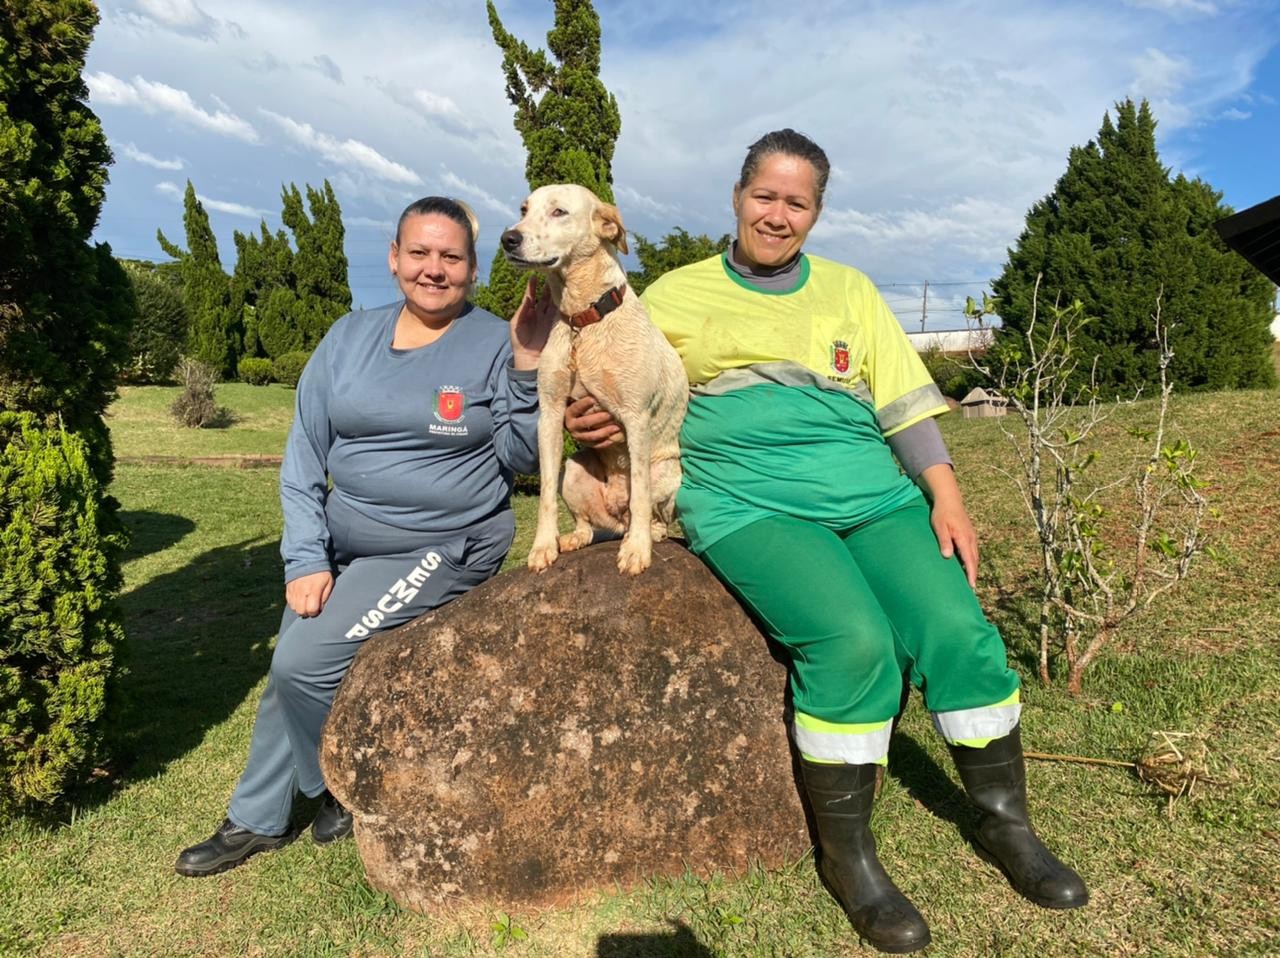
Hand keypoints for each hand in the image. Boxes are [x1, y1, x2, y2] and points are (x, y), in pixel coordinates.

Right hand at [286, 570, 333, 616]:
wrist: (307, 560)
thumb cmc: (321, 572)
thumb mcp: (329, 582)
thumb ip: (325, 596)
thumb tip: (320, 608)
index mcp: (313, 590)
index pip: (311, 609)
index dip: (315, 612)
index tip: (317, 609)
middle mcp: (302, 591)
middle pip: (301, 611)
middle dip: (307, 612)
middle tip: (311, 608)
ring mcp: (294, 590)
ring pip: (294, 608)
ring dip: (300, 609)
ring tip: (306, 604)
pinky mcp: (288, 589)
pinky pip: (289, 602)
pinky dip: (294, 604)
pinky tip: (300, 600)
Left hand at [510, 276, 557, 369]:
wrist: (529, 359)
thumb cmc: (520, 342)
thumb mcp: (516, 324)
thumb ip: (521, 310)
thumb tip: (527, 297)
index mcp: (530, 312)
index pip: (532, 295)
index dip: (533, 285)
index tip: (534, 275)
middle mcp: (541, 313)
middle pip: (546, 296)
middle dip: (548, 285)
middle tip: (551, 273)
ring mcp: (550, 318)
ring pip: (554, 302)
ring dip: (556, 292)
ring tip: (558, 280)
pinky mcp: (557, 325)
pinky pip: (560, 312)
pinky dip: (562, 304)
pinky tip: (564, 295)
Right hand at [564, 394, 623, 448]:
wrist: (577, 424)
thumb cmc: (583, 407)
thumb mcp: (579, 400)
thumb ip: (583, 394)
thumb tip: (590, 378)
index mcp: (569, 414)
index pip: (576, 408)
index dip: (584, 404)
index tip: (593, 399)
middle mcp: (571, 426)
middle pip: (585, 423)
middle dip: (599, 419)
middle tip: (611, 414)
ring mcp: (578, 436)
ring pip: (591, 436)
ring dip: (605, 432)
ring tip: (617, 427)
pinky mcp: (585, 444)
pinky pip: (595, 445)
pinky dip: (605, 443)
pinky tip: (614, 439)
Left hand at [918, 464, 978, 587]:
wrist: (949, 499)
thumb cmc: (941, 513)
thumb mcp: (939, 526)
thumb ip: (944, 541)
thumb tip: (947, 556)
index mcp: (964, 538)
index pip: (969, 560)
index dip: (971, 574)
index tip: (971, 586)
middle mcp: (971, 538)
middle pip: (974, 560)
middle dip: (973, 574)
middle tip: (971, 589)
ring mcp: (972, 536)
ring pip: (974, 556)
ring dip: (973, 568)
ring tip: (969, 581)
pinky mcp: (970, 535)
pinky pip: (972, 551)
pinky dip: (971, 560)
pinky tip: (966, 566)